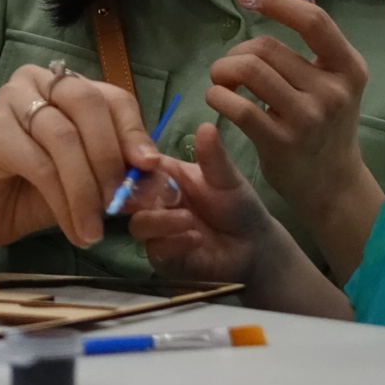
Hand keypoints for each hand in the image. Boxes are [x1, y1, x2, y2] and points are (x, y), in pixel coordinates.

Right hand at [0, 65, 154, 248]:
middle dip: (110, 157)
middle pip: (88, 105)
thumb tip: (162, 184)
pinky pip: (40, 163)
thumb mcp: (87, 182)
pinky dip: (64, 200)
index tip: (149, 169)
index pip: (113, 98)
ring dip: (87, 189)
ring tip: (95, 228)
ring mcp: (11, 102)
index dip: (134, 133)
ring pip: (65, 138)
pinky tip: (75, 228)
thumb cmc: (34, 191)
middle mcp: (38, 82)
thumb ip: (119, 177)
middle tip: (118, 204)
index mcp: (67, 86)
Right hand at [129, 123, 278, 283]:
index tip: (142, 162)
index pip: (139, 165)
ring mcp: (157, 232)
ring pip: (139, 224)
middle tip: (165, 195)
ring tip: (188, 219)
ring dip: (160, 220)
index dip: (135, 163)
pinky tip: (195, 239)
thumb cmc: (238, 206)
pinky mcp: (164, 258)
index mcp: (165, 176)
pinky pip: (155, 250)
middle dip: (141, 194)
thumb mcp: (228, 179)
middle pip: (130, 196)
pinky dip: (173, 243)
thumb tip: (206, 126)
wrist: (254, 248)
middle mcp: (155, 202)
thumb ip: (214, 158)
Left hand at [208, 0, 370, 213]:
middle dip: (237, 51)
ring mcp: (307, 118)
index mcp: (349, 68)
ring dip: (223, 70)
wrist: (332, 183)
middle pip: (268, 47)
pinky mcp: (280, 142)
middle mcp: (332, 91)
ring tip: (220, 80)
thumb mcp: (336, 81)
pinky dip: (218, 95)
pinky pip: (237, 106)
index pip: (313, 21)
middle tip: (229, 66)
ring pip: (250, 71)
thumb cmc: (328, 125)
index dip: (275, 2)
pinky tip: (218, 98)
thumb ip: (318, 42)